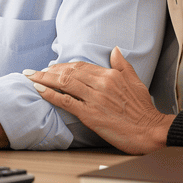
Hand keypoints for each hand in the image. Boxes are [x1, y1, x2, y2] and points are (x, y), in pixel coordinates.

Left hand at [24, 47, 172, 154]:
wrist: (150, 131)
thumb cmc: (143, 110)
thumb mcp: (135, 82)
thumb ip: (122, 65)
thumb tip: (115, 50)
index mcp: (110, 75)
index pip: (80, 65)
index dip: (63, 65)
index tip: (51, 67)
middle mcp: (100, 84)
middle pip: (68, 72)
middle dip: (48, 70)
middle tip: (34, 72)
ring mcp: (94, 99)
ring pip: (64, 83)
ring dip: (44, 79)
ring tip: (31, 77)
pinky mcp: (90, 114)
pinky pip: (66, 101)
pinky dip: (50, 94)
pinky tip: (39, 90)